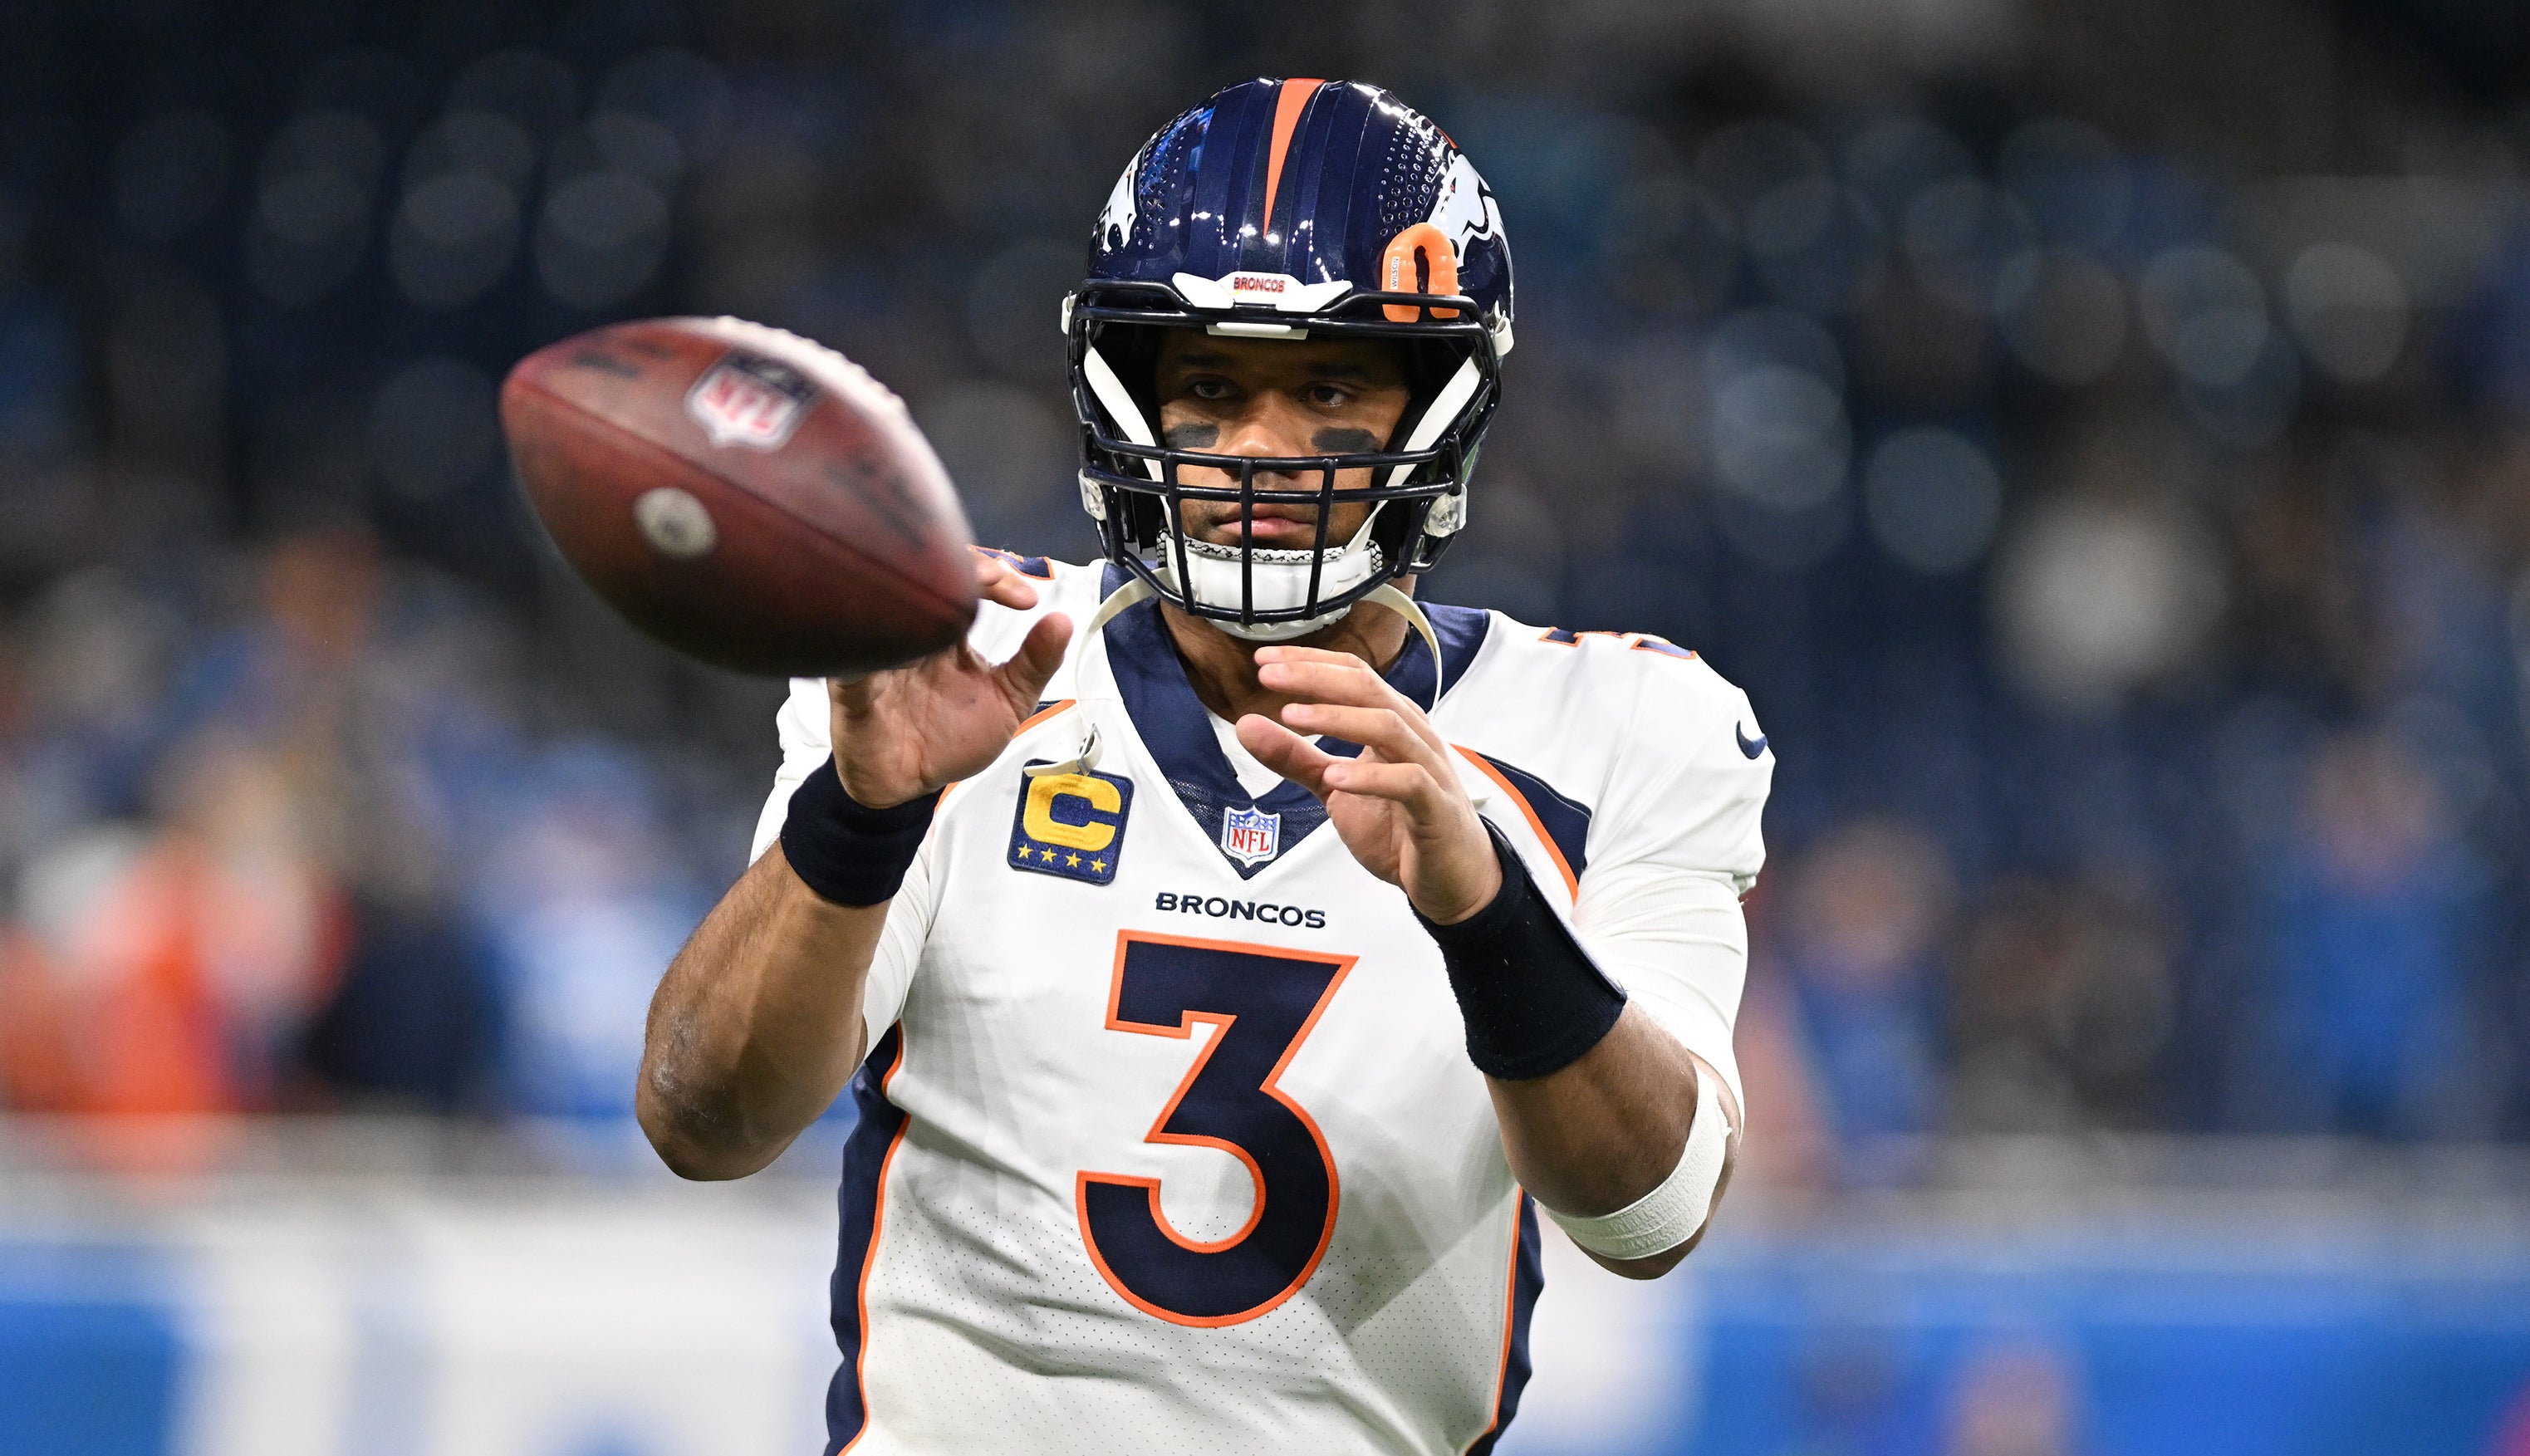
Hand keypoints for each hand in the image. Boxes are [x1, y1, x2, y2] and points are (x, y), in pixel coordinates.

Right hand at [826, 553, 1071, 807]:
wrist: (908, 782)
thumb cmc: (952, 737)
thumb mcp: (1008, 701)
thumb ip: (1035, 663)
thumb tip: (1064, 620)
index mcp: (946, 628)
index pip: (963, 580)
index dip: (993, 576)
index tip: (1026, 598)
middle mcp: (911, 630)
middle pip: (924, 578)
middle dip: (958, 570)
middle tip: (991, 580)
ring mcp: (878, 652)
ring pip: (886, 603)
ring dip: (914, 592)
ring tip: (948, 595)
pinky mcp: (851, 684)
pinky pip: (852, 659)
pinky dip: (868, 645)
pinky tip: (896, 642)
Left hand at [1235, 645, 1502, 923]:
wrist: (1450, 877)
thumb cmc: (1398, 823)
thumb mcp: (1333, 787)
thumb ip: (1295, 757)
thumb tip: (1246, 724)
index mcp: (1391, 720)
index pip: (1353, 674)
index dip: (1309, 662)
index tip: (1263, 659)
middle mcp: (1412, 734)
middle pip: (1368, 688)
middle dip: (1316, 678)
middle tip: (1269, 676)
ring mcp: (1428, 768)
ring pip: (1389, 726)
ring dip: (1338, 718)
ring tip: (1291, 717)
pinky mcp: (1435, 807)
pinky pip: (1408, 781)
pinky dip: (1370, 777)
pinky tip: (1334, 777)